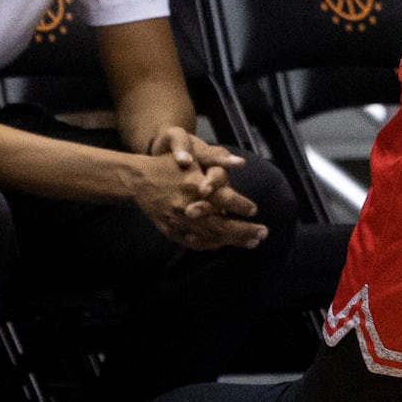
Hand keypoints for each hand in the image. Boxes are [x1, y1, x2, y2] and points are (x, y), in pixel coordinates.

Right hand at [128, 136, 267, 250]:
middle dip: (245, 231)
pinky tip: (224, 244)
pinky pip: (195, 243)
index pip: (226, 199)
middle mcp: (189, 206)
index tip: (255, 210)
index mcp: (195, 185)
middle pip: (222, 224)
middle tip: (263, 234)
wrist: (138, 179)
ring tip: (251, 242)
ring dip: (233, 241)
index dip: (242, 206)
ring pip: (211, 236)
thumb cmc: (169, 164)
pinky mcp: (172, 231)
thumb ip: (216, 160)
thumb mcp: (192, 156)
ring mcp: (179, 222)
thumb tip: (240, 162)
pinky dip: (212, 244)